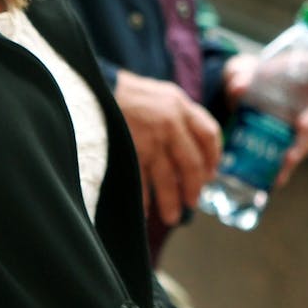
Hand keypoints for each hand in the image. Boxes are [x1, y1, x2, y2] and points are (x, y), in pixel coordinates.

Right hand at [112, 70, 221, 224]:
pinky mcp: (131, 152)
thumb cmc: (125, 92)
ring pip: (168, 179)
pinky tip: (144, 212)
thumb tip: (192, 143)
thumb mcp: (160, 94)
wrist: (94, 89)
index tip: (210, 173)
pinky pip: (142, 183)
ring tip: (172, 217)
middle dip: (194, 187)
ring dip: (171, 202)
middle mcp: (170, 123)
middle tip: (192, 202)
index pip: (209, 134)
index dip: (213, 157)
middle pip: (192, 163)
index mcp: (180, 105)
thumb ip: (178, 113)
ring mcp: (150, 140)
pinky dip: (143, 201)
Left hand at [222, 47, 307, 186]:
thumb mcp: (243, 69)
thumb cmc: (255, 76)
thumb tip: (239, 86)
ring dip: (303, 146)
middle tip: (302, 126)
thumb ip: (240, 73)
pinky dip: (287, 168)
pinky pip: (297, 155)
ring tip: (289, 158)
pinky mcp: (296, 142)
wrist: (245, 98)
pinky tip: (277, 178)